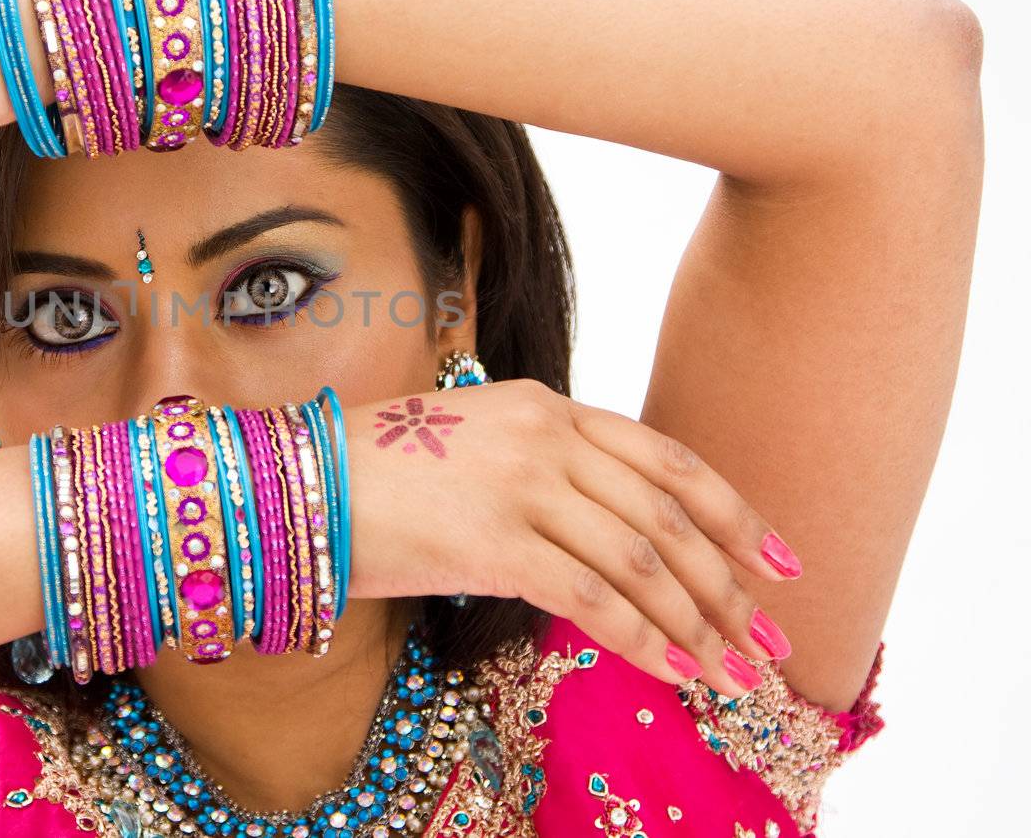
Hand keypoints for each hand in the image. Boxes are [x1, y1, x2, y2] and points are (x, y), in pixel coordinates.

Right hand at [348, 378, 801, 696]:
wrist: (299, 484)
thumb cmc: (381, 471)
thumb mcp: (476, 443)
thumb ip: (547, 468)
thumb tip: (613, 533)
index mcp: (548, 406)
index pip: (665, 460)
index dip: (734, 512)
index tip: (781, 560)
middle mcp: (545, 437)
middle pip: (666, 517)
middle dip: (729, 584)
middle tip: (771, 637)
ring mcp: (521, 486)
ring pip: (640, 563)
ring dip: (697, 624)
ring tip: (735, 672)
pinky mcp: (494, 542)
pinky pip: (591, 599)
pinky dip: (643, 641)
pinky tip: (675, 673)